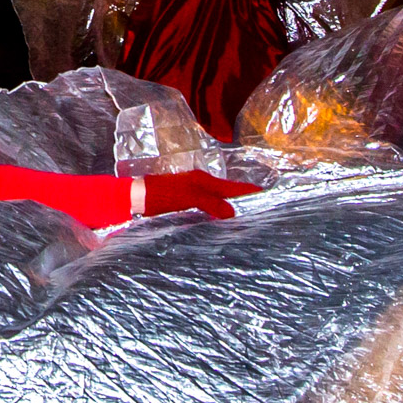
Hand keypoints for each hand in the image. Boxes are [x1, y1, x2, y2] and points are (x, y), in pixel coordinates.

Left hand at [139, 170, 259, 219]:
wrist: (136, 198)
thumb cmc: (161, 195)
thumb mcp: (189, 198)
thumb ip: (211, 204)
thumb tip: (233, 213)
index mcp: (203, 180)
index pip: (233, 187)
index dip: (249, 191)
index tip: (266, 193)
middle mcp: (200, 185)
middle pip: (227, 193)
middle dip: (243, 200)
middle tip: (260, 209)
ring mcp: (192, 194)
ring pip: (217, 201)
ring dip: (230, 208)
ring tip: (244, 218)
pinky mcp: (184, 204)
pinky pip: (207, 208)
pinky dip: (217, 213)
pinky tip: (219, 222)